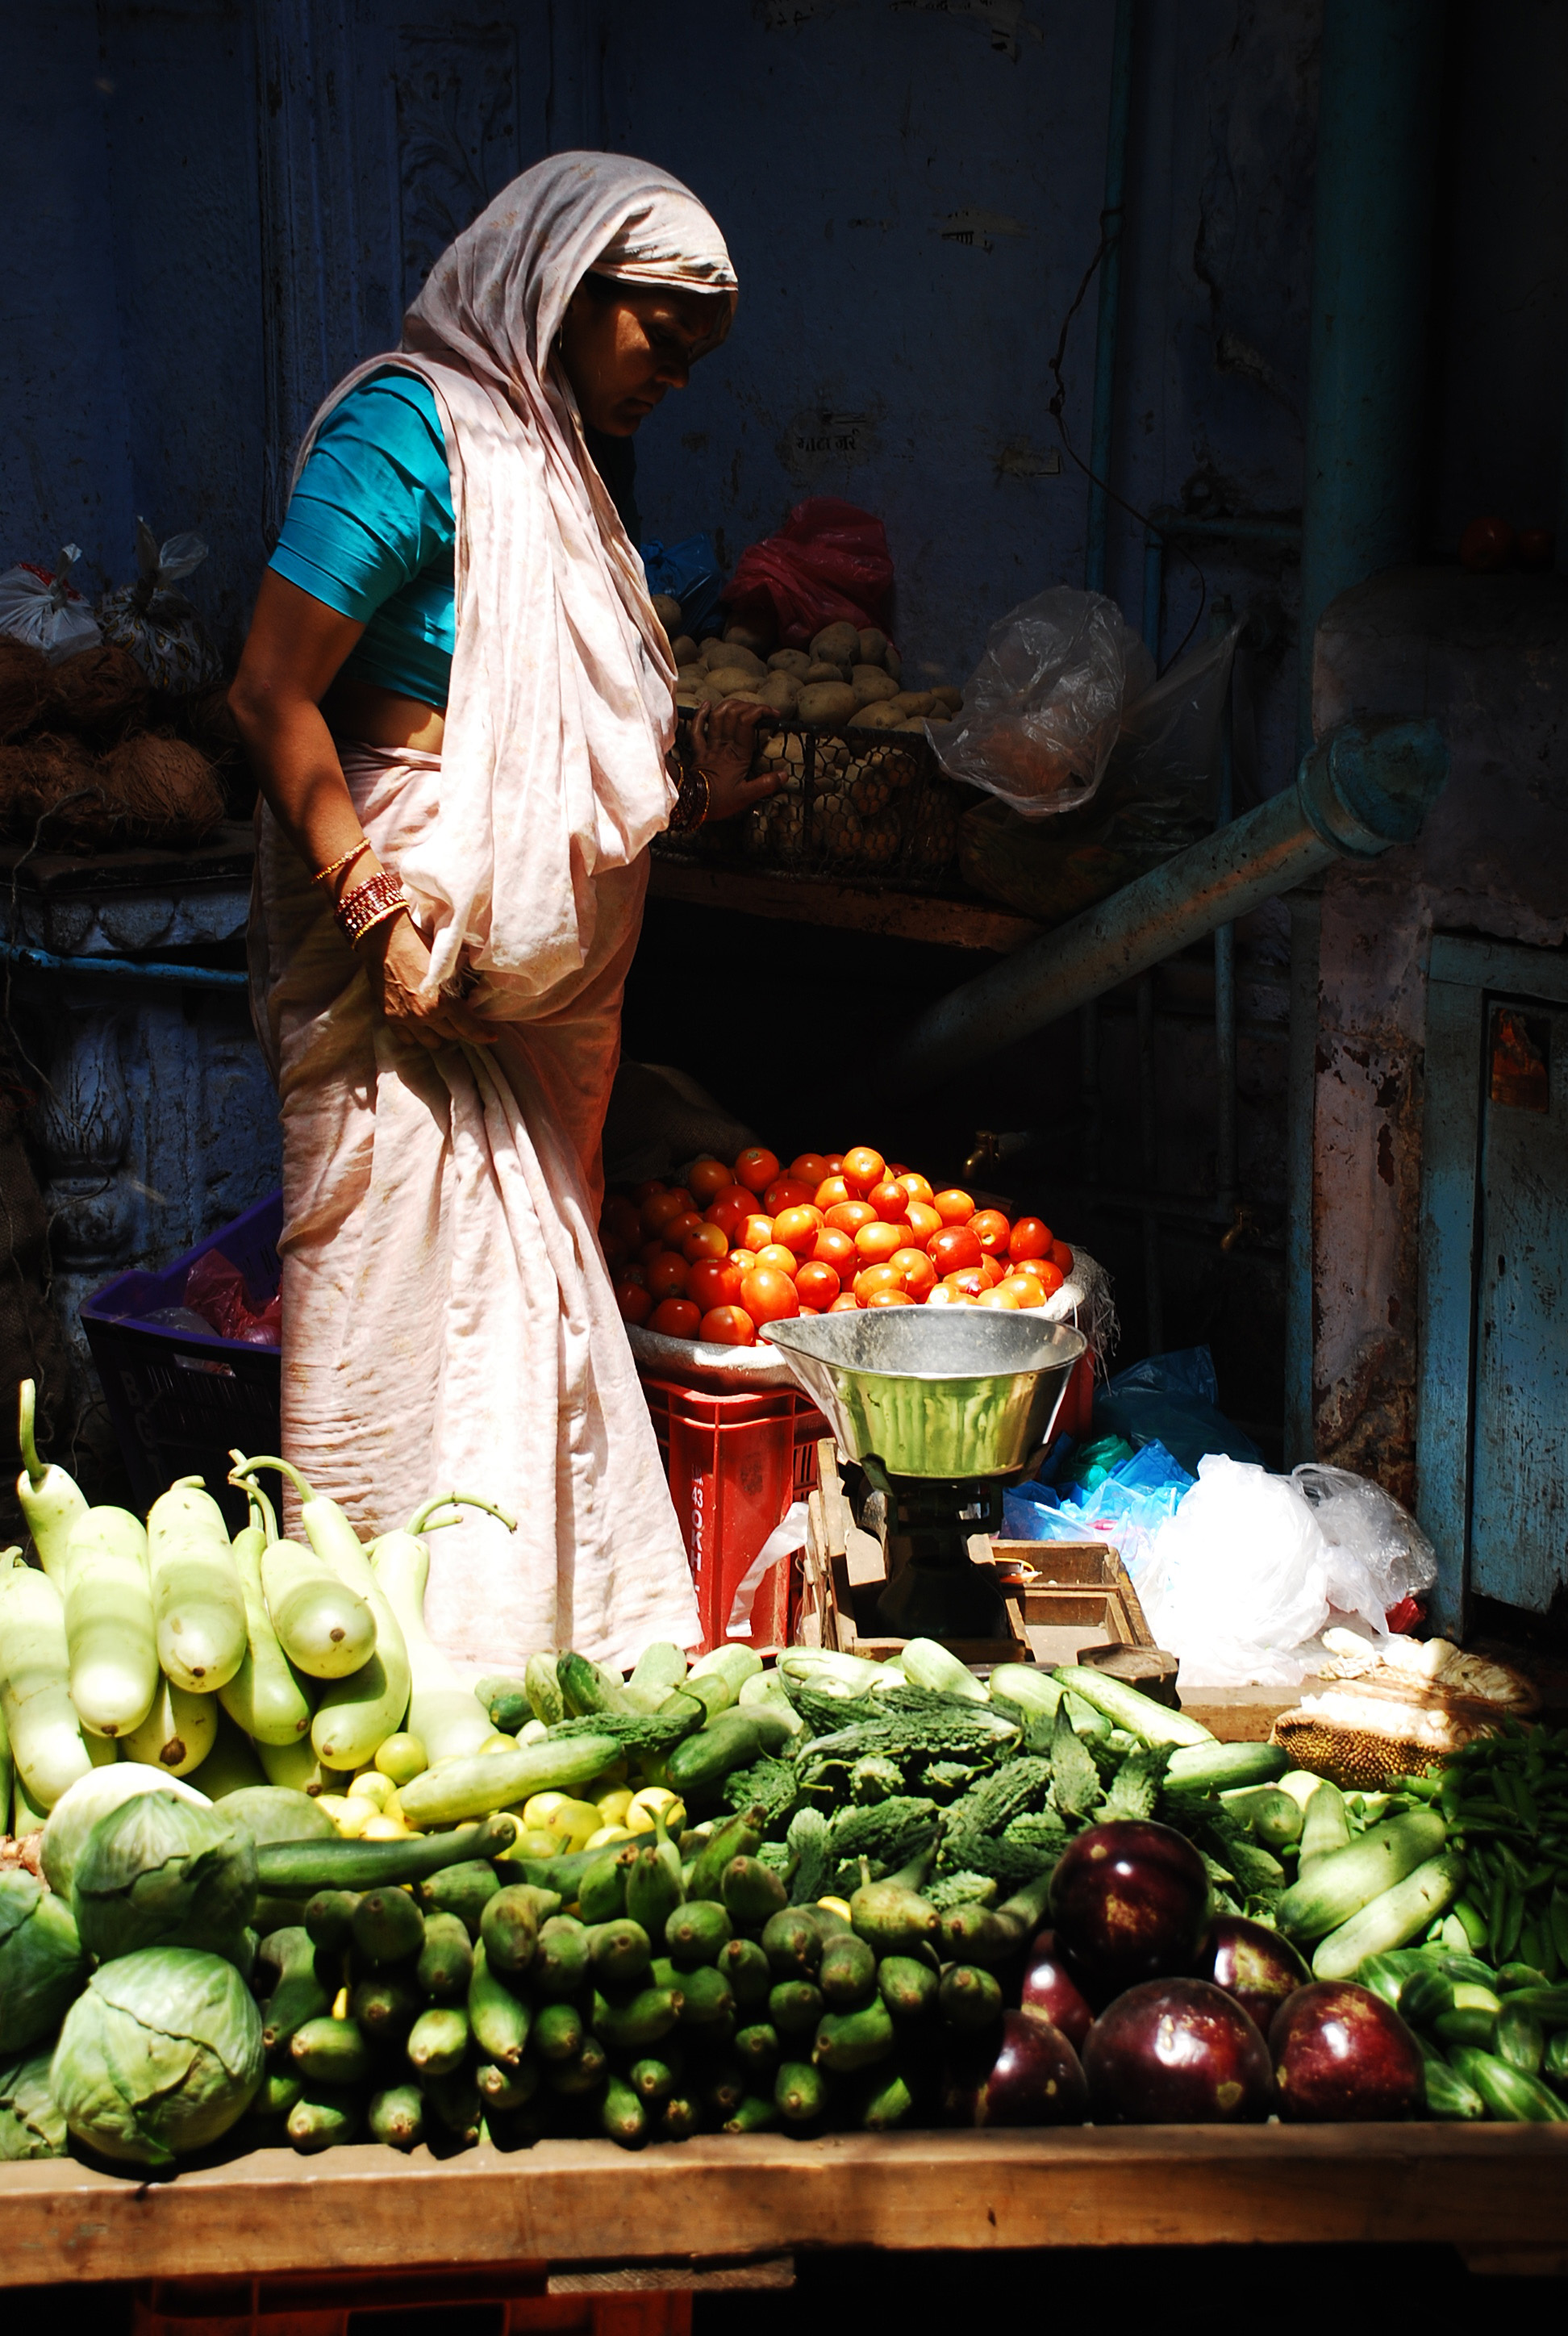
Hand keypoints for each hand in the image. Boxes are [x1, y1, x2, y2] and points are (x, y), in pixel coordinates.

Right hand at [361, 911, 496, 1049]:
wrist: (384, 937)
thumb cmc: (418, 943)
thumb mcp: (446, 964)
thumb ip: (458, 985)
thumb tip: (471, 998)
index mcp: (441, 1001)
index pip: (468, 1028)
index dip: (482, 1034)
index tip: (491, 1036)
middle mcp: (424, 1015)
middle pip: (451, 1035)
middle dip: (459, 1028)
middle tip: (461, 1018)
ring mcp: (405, 1018)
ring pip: (431, 1042)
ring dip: (438, 1033)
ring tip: (441, 1022)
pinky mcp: (389, 1017)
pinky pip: (407, 1039)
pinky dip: (416, 1034)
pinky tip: (420, 1024)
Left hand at [690, 698, 781, 822]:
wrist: (692, 805)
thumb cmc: (719, 801)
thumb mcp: (746, 797)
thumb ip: (765, 785)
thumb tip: (784, 775)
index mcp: (738, 754)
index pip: (748, 722)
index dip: (761, 712)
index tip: (774, 714)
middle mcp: (724, 745)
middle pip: (734, 714)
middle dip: (749, 706)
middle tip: (761, 711)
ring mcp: (710, 746)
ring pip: (718, 716)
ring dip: (730, 706)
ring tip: (742, 704)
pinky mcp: (698, 751)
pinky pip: (697, 729)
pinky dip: (701, 714)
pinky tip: (707, 704)